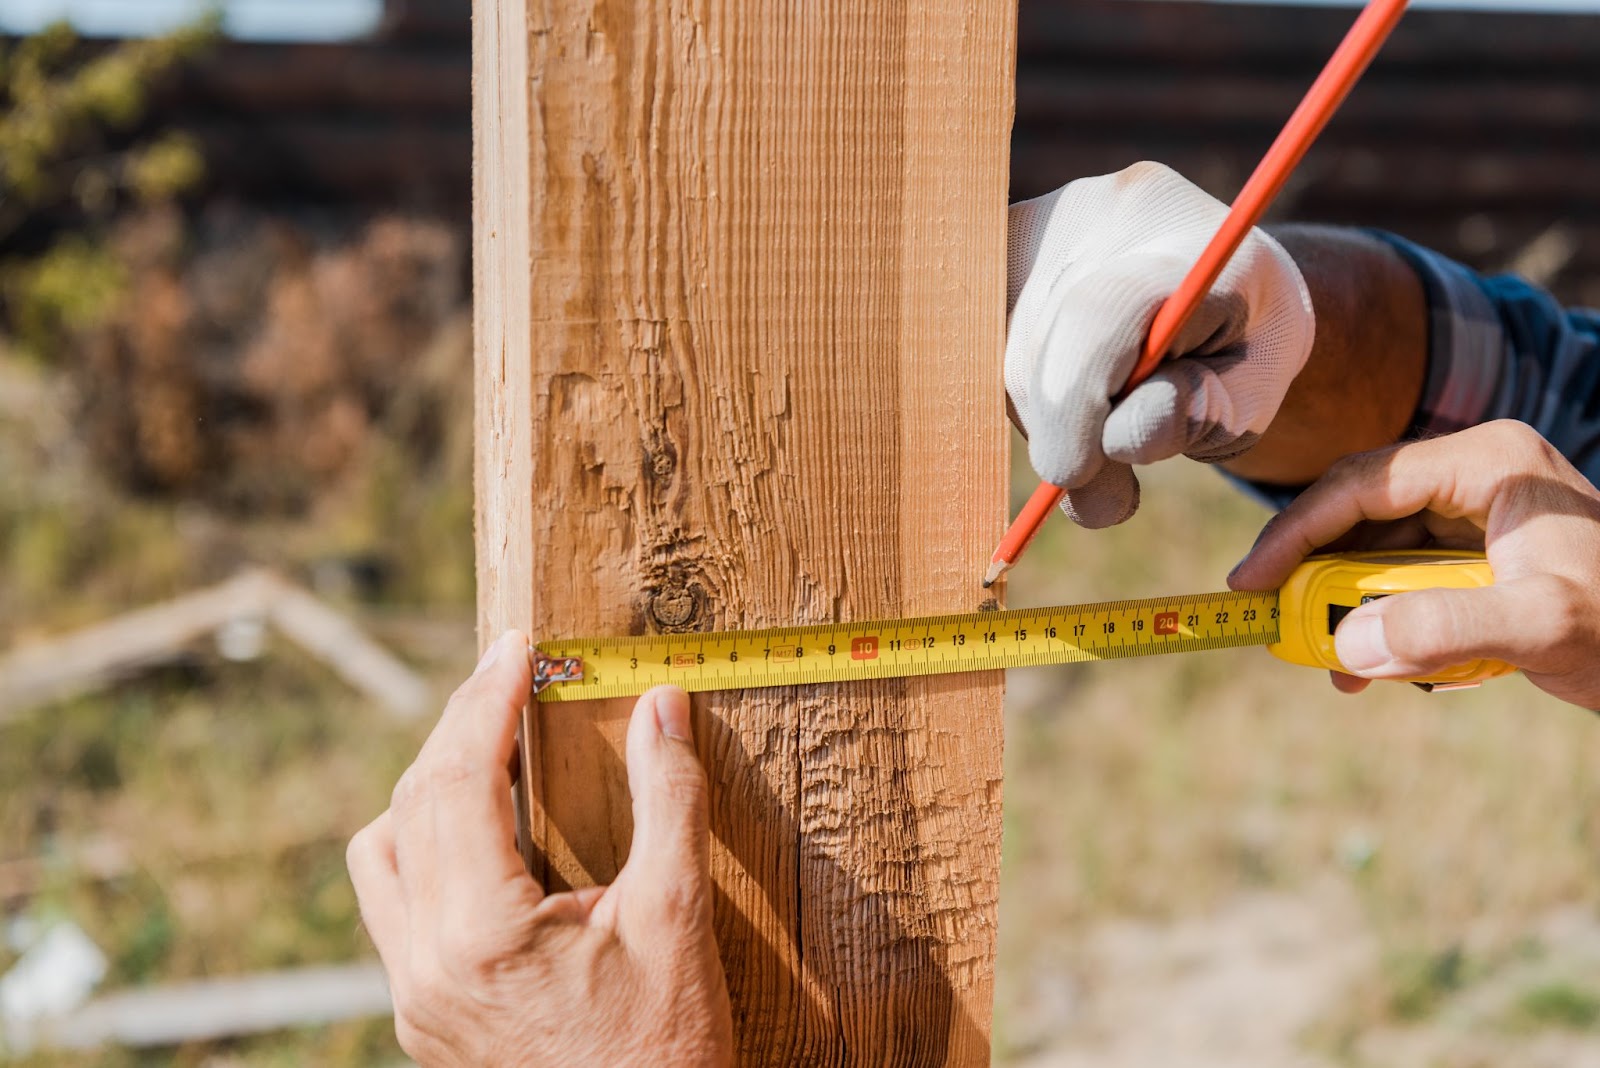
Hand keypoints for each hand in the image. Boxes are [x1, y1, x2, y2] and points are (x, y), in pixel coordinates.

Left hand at [347, 631, 732, 1065]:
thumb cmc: (668, 1056)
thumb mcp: (679, 920)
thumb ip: (670, 801)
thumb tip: (665, 704)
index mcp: (478, 936)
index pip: (460, 781)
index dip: (485, 700)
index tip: (516, 647)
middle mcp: (423, 968)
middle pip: (410, 806)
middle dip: (458, 731)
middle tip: (509, 680)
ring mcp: (416, 1001)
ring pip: (382, 858)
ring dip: (428, 791)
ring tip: (492, 753)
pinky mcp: (425, 1023)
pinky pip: (397, 908)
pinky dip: (430, 848)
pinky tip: (489, 840)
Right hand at [1005, 162, 1315, 527]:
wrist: (1223, 274)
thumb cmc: (1242, 344)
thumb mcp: (1253, 392)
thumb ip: (1200, 416)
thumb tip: (1119, 440)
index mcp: (1191, 243)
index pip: (1103, 313)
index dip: (1077, 404)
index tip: (1077, 475)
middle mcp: (1111, 211)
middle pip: (1045, 344)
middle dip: (1061, 432)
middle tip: (1103, 494)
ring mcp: (1051, 218)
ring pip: (1008, 349)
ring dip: (1043, 415)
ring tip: (1102, 426)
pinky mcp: (1007, 236)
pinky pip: (986, 337)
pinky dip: (1024, 387)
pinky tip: (1071, 387)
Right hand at [1229, 421, 1599, 708]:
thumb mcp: (1542, 625)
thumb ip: (1444, 627)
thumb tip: (1346, 645)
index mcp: (1488, 461)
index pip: (1363, 484)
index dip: (1295, 531)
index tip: (1249, 583)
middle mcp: (1475, 475)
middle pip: (1359, 515)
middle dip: (1312, 575)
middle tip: (1271, 623)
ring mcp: (1475, 514)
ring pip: (1374, 552)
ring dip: (1341, 608)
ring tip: (1322, 662)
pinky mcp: (1477, 555)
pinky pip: (1403, 581)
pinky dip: (1378, 623)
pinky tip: (1363, 667)